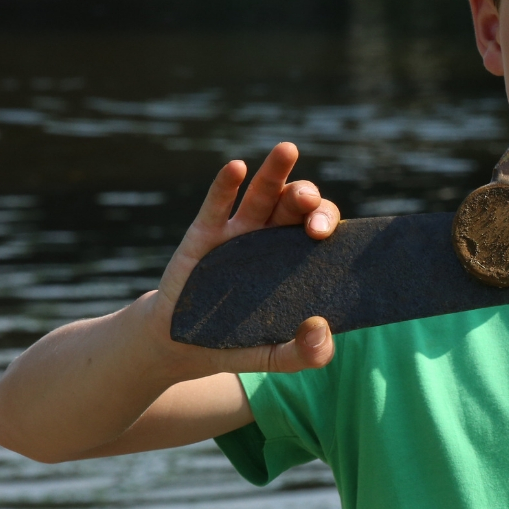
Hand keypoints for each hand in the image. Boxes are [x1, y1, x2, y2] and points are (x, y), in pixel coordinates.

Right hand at [152, 142, 341, 377]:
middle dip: (307, 197)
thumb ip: (303, 353)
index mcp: (297, 259)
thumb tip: (322, 331)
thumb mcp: (273, 357)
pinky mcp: (204, 235)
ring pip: (261, 194)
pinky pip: (217, 204)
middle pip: (296, 204)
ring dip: (274, 172)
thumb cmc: (236, 344)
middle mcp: (272, 237)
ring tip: (287, 151)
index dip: (327, 222)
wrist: (180, 346)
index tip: (323, 234)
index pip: (321, 228)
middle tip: (308, 205)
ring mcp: (237, 233)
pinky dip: (226, 184)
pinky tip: (237, 167)